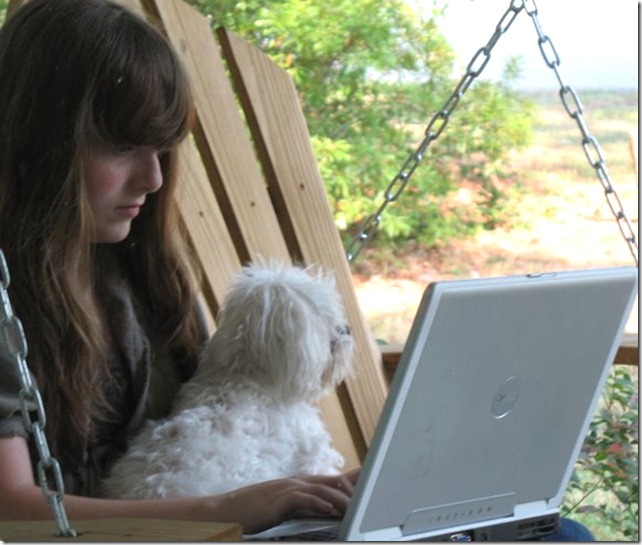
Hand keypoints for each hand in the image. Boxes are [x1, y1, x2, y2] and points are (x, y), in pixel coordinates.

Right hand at [214, 468, 360, 533]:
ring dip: (341, 498)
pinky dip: (319, 503)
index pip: (331, 479)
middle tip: (374, 493)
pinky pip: (303, 499)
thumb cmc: (253, 511)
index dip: (352, 480)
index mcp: (298, 484)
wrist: (225, 511)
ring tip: (357, 506)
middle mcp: (296, 482)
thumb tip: (324, 512)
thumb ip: (302, 506)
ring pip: (322, 488)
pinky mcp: (279, 500)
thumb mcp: (282, 507)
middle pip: (332, 480)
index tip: (371, 482)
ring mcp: (287, 489)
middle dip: (354, 487)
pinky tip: (330, 510)